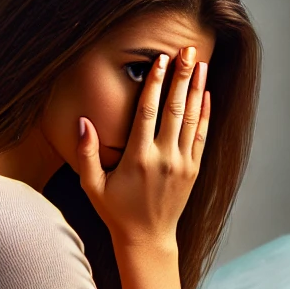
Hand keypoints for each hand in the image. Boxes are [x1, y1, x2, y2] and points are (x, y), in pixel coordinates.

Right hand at [76, 46, 210, 249]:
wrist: (148, 238)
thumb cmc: (116, 211)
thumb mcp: (92, 185)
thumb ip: (86, 153)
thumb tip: (82, 122)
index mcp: (138, 158)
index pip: (148, 112)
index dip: (156, 84)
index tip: (161, 60)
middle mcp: (164, 158)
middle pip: (175, 109)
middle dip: (182, 77)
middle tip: (188, 50)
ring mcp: (182, 164)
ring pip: (192, 119)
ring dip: (197, 89)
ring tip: (201, 64)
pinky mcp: (193, 170)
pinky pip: (202, 136)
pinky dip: (205, 114)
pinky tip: (206, 94)